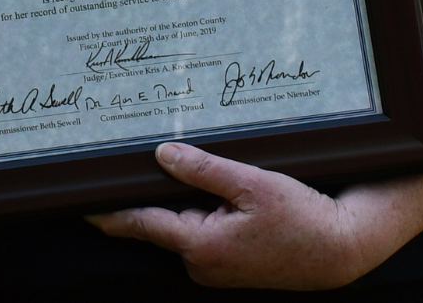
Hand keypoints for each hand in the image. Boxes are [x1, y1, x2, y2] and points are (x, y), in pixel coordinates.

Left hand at [90, 142, 422, 289]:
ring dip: (186, 198)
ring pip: (184, 222)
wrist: (339, 249)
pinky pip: (203, 229)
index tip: (82, 208)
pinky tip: (222, 190)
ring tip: (204, 172)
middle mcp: (203, 262)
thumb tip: (162, 155)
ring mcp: (216, 266)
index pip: (143, 224)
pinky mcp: (229, 262)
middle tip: (154, 157)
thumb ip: (203, 169)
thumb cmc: (301, 218)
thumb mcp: (251, 183)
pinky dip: (203, 209)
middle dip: (158, 190)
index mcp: (202, 244)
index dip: (112, 214)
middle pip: (163, 218)